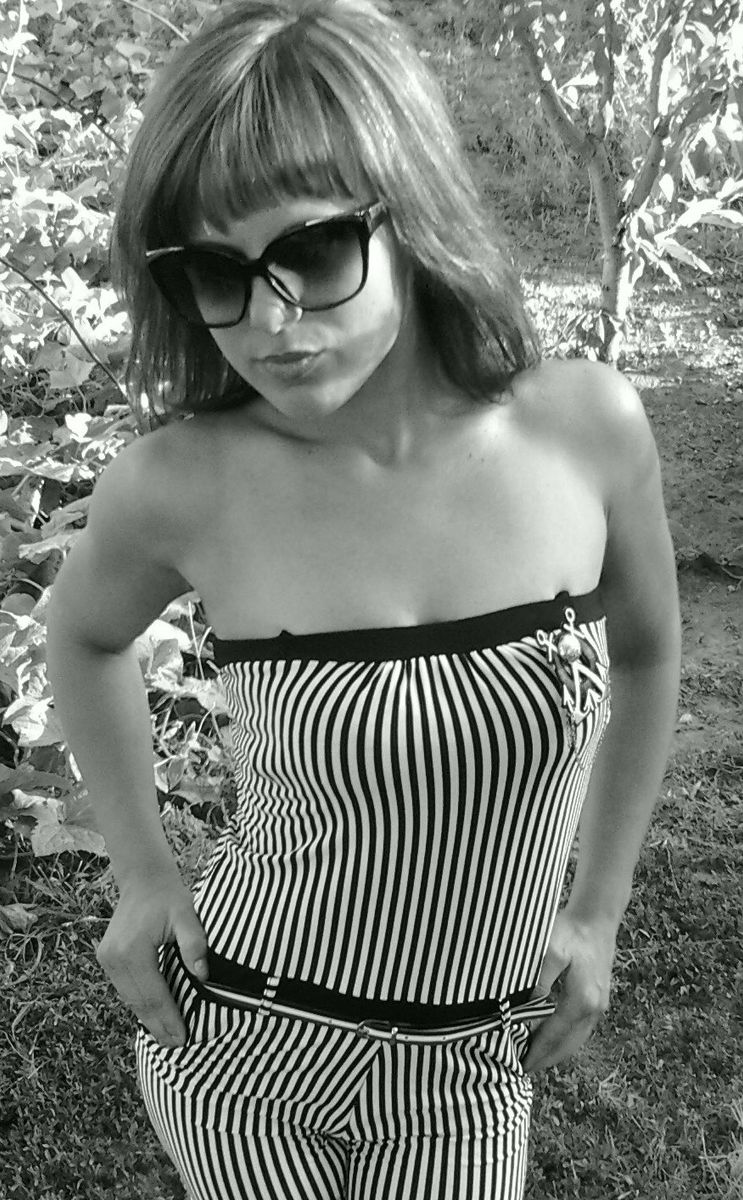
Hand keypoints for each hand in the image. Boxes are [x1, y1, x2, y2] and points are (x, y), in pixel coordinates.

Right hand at [96, 865, 208, 1047]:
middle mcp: (114, 957)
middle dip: (158, 1026)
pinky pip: (124, 989)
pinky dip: (139, 1004)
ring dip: (147, 1019)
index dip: (169, 1018)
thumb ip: (195, 943)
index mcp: (133, 949)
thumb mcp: (187, 914)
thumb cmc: (169, 897)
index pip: (154, 994)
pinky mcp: (106, 958)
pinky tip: (152, 1016)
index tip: (183, 1038)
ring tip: (166, 1037)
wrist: (143, 878)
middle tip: (176, 1046)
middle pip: (139, 1002)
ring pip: (129, 998)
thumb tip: (202, 975)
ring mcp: (107, 958)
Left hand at [521, 908, 616, 1073]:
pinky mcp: (599, 999)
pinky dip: (565, 1040)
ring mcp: (599, 1005)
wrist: (597, 918)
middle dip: (545, 1059)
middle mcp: (593, 1008)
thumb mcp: (550, 951)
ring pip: (576, 1040)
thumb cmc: (570, 931)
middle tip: (522, 1070)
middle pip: (567, 1045)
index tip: (519, 1066)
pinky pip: (581, 1029)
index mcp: (581, 1000)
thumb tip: (526, 1008)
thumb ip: (539, 981)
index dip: (535, 1053)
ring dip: (556, 1052)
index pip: (553, 1036)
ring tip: (534, 1059)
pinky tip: (553, 1039)